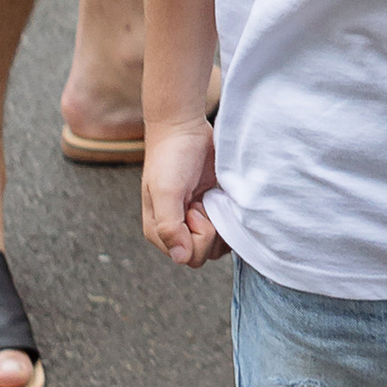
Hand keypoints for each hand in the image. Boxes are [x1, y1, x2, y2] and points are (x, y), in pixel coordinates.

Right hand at [141, 112, 221, 265]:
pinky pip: (225, 228)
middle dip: (209, 229)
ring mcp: (194, 220)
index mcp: (158, 232)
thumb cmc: (170, 157)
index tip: (193, 208)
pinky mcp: (210, 209)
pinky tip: (220, 198)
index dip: (198, 235)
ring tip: (209, 198)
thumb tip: (181, 258)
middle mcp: (176, 230)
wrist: (183, 128)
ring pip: (216, 244)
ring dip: (220, 223)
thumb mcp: (166, 192)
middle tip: (201, 201)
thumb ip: (170, 226)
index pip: (188, 257)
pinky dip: (228, 216)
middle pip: (204, 254)